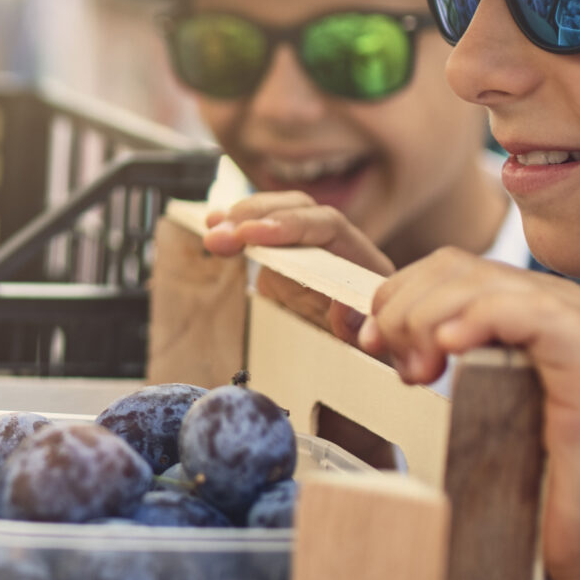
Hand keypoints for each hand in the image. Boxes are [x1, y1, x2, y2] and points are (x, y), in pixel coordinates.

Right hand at [204, 192, 394, 343]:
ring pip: (277, 214)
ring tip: (211, 230)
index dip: (289, 225)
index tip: (252, 234)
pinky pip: (261, 234)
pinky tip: (212, 225)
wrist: (360, 370)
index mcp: (364, 263)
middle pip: (298, 208)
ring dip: (241, 218)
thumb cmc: (367, 359)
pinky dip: (236, 228)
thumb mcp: (368, 350)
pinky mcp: (285, 263)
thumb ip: (357, 329)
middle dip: (256, 215)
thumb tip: (340, 306)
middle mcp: (338, 248)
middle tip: (219, 233)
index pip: (327, 224)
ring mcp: (309, 252)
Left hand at [359, 251, 579, 579]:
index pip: (449, 266)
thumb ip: (427, 354)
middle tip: (395, 366)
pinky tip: (448, 350)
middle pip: (459, 268)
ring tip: (419, 373)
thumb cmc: (530, 478)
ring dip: (430, 320)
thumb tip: (360, 324)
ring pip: (486, 285)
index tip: (370, 344)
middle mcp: (563, 308)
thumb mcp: (465, 401)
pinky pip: (533, 315)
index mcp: (533, 308)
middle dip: (406, 310)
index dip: (398, 295)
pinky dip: (479, 320)